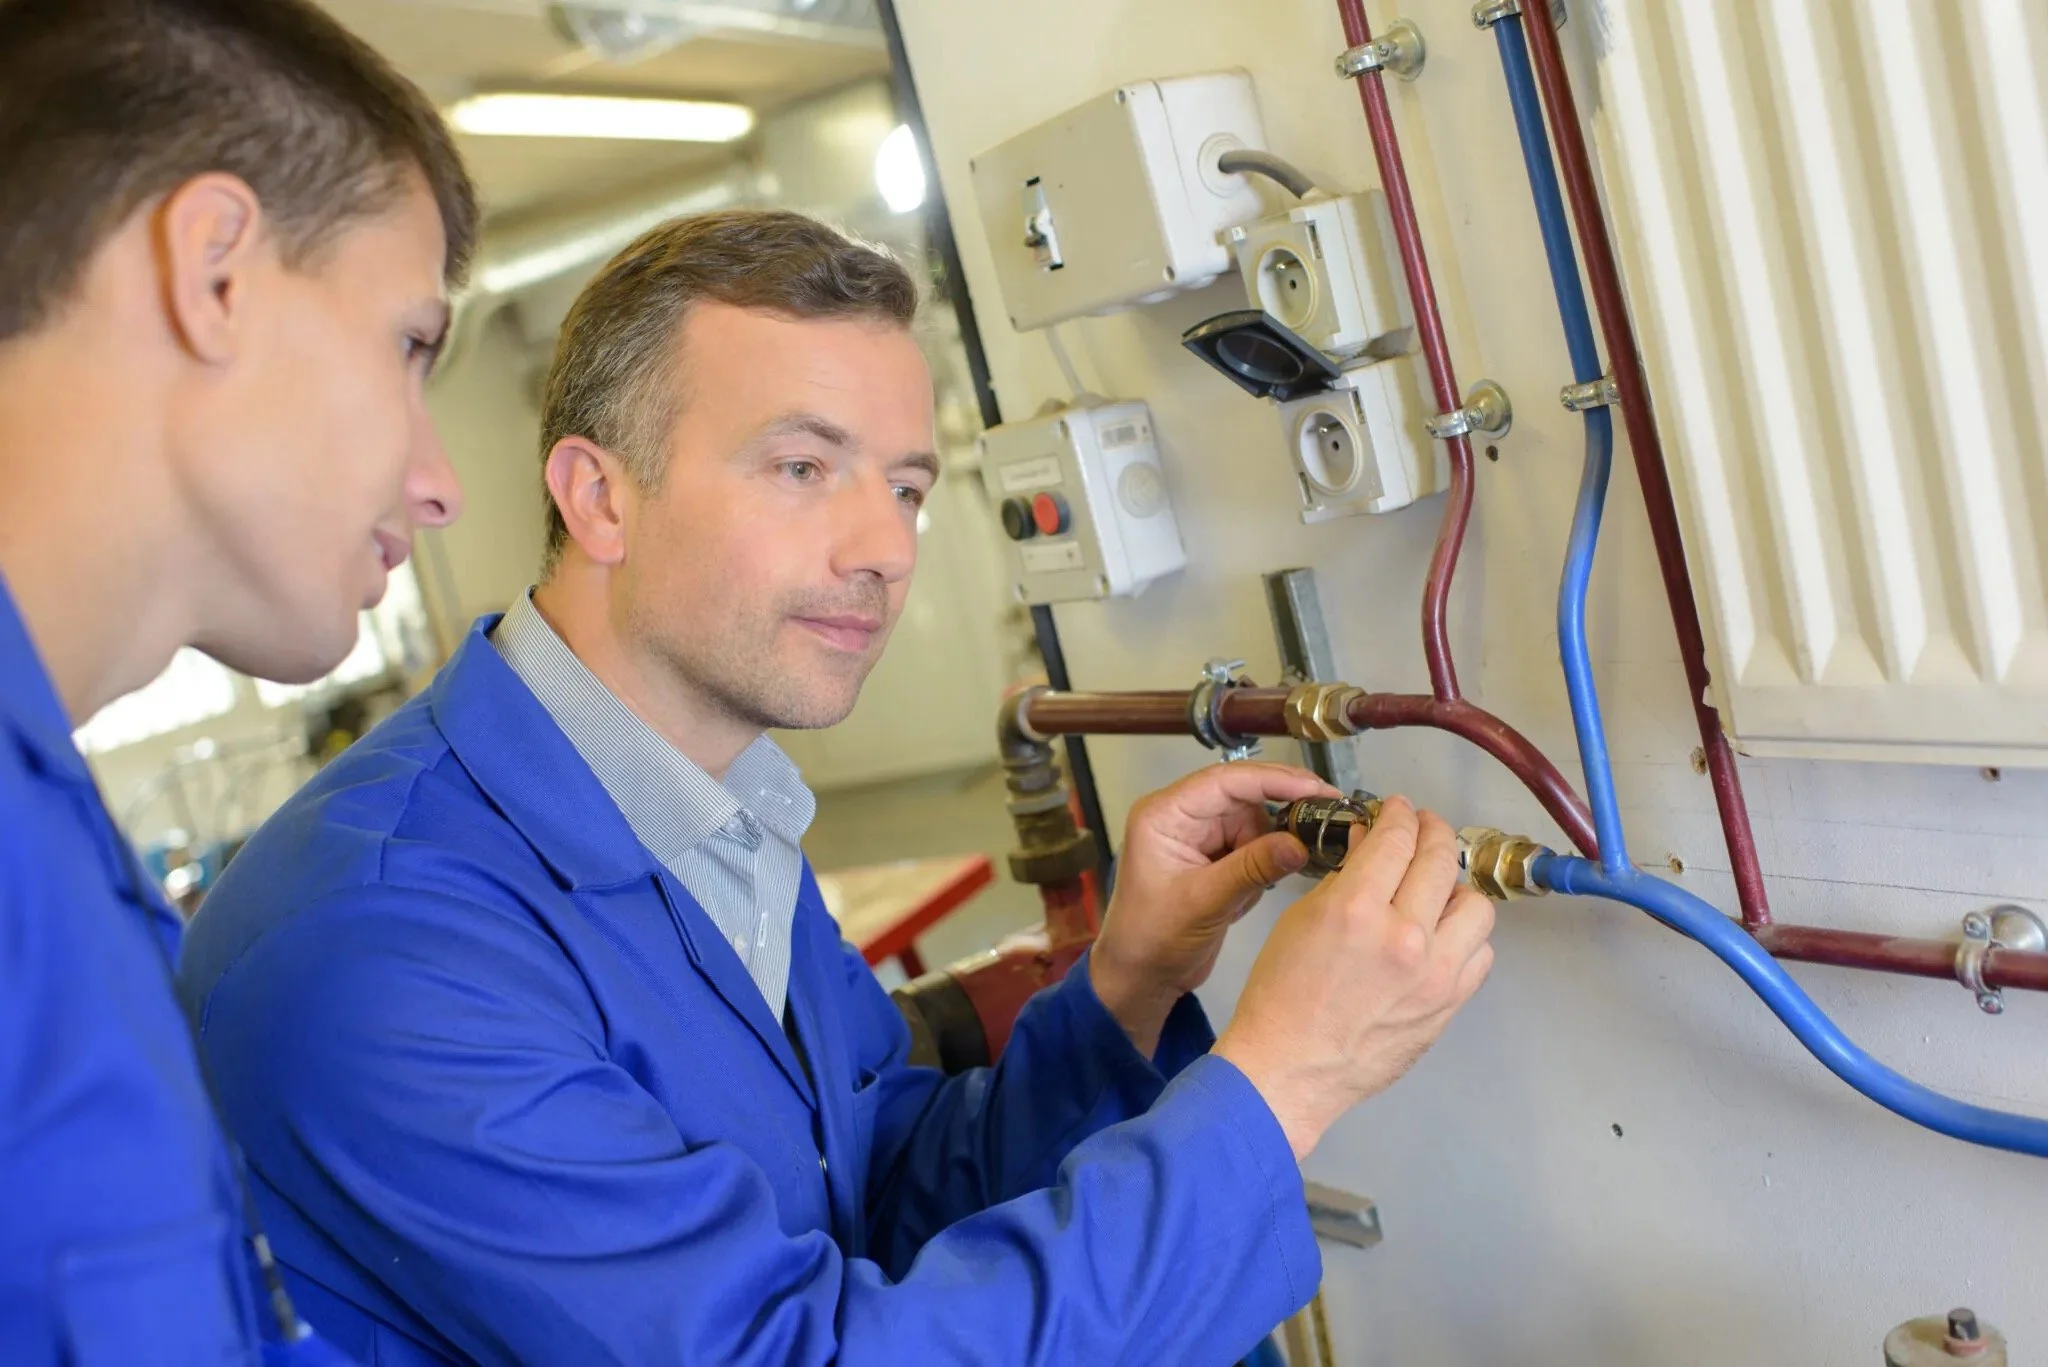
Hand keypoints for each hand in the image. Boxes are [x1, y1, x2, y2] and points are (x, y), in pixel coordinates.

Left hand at [1089, 763, 1336, 1056]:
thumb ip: (1252, 869)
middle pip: (1244, 798)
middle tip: (1327, 822)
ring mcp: (1198, 837)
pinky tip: (1246, 897)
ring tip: (1258, 887)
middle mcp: (1181, 816)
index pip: (1226, 781)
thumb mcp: (1204, 902)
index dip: (1274, 780)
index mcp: (1165, 814)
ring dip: (1267, 851)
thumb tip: (1301, 844)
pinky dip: (1260, 868)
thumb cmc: (1153, 938)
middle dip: (1279, 816)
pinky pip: (1251, 847)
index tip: (1317, 790)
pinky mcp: (1212, 858)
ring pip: (1253, 823)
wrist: (1140, 977)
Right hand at [1213, 797, 1495, 1158]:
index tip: (1400, 810)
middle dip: (1432, 832)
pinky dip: (1465, 937)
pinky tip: (1440, 937)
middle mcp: (1404, 937)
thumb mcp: (1300, 920)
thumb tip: (1370, 847)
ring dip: (1456, 888)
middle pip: (1441, 860)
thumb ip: (1343, 879)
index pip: (1397, 838)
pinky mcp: (1447, 1005)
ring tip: (1435, 890)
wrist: (1289, 1069)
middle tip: (1423, 829)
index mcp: (1358, 909)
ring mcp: (1434, 974)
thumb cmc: (1281, 999)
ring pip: (1476, 906)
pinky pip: (1479, 954)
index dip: (1400, 814)